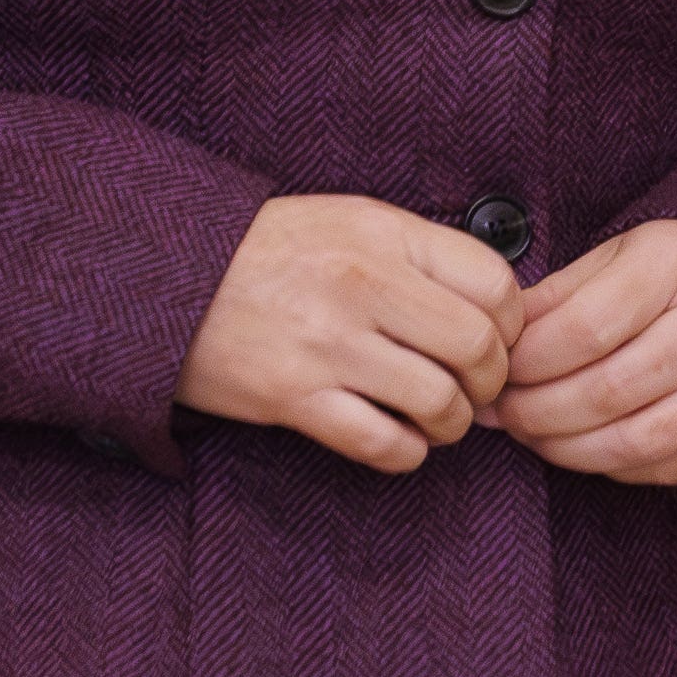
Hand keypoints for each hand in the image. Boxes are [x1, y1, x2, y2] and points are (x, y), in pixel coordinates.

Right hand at [180, 194, 525, 472]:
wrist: (165, 276)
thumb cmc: (267, 252)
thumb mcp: (350, 223)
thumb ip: (420, 255)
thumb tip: (495, 307)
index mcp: (384, 232)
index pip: (496, 283)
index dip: (512, 324)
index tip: (497, 341)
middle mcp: (363, 283)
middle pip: (478, 347)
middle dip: (490, 381)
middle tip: (475, 391)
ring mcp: (328, 342)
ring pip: (439, 401)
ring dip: (451, 424)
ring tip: (436, 419)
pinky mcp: (292, 396)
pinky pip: (381, 443)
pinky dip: (405, 453)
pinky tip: (399, 441)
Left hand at [485, 219, 676, 483]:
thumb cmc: (674, 274)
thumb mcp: (615, 257)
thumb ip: (555, 298)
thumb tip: (496, 348)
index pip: (581, 331)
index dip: (525, 365)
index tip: (497, 374)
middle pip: (604, 392)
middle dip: (534, 413)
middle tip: (502, 414)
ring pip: (633, 442)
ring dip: (565, 450)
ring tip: (533, 435)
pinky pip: (666, 467)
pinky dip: (612, 467)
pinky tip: (585, 447)